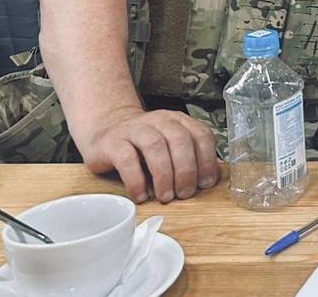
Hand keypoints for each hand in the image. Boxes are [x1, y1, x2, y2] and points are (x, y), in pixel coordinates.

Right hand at [76, 107, 218, 203]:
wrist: (106, 130)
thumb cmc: (143, 145)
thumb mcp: (170, 146)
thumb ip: (189, 157)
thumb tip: (211, 178)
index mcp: (178, 121)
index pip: (201, 135)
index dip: (206, 160)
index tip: (206, 183)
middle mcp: (159, 120)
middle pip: (180, 140)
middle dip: (186, 170)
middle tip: (185, 193)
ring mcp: (134, 129)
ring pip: (155, 146)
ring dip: (164, 175)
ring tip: (166, 196)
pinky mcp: (112, 142)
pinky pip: (127, 159)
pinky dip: (136, 180)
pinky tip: (141, 195)